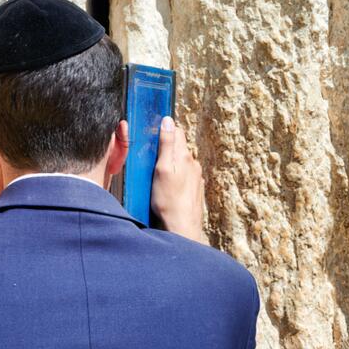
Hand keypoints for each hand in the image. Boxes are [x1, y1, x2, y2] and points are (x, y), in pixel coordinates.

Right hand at [150, 116, 206, 243]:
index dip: (164, 131)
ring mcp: (196, 177)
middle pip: (180, 148)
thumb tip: (167, 121)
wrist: (182, 227)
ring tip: (157, 174)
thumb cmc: (168, 200)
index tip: (152, 135)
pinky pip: (185, 177)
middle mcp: (194, 164)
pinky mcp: (195, 189)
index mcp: (184, 156)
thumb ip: (166, 144)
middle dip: (167, 148)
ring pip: (182, 163)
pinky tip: (167, 187)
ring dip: (172, 164)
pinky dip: (176, 177)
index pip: (177, 132)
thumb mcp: (161, 169)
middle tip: (151, 156)